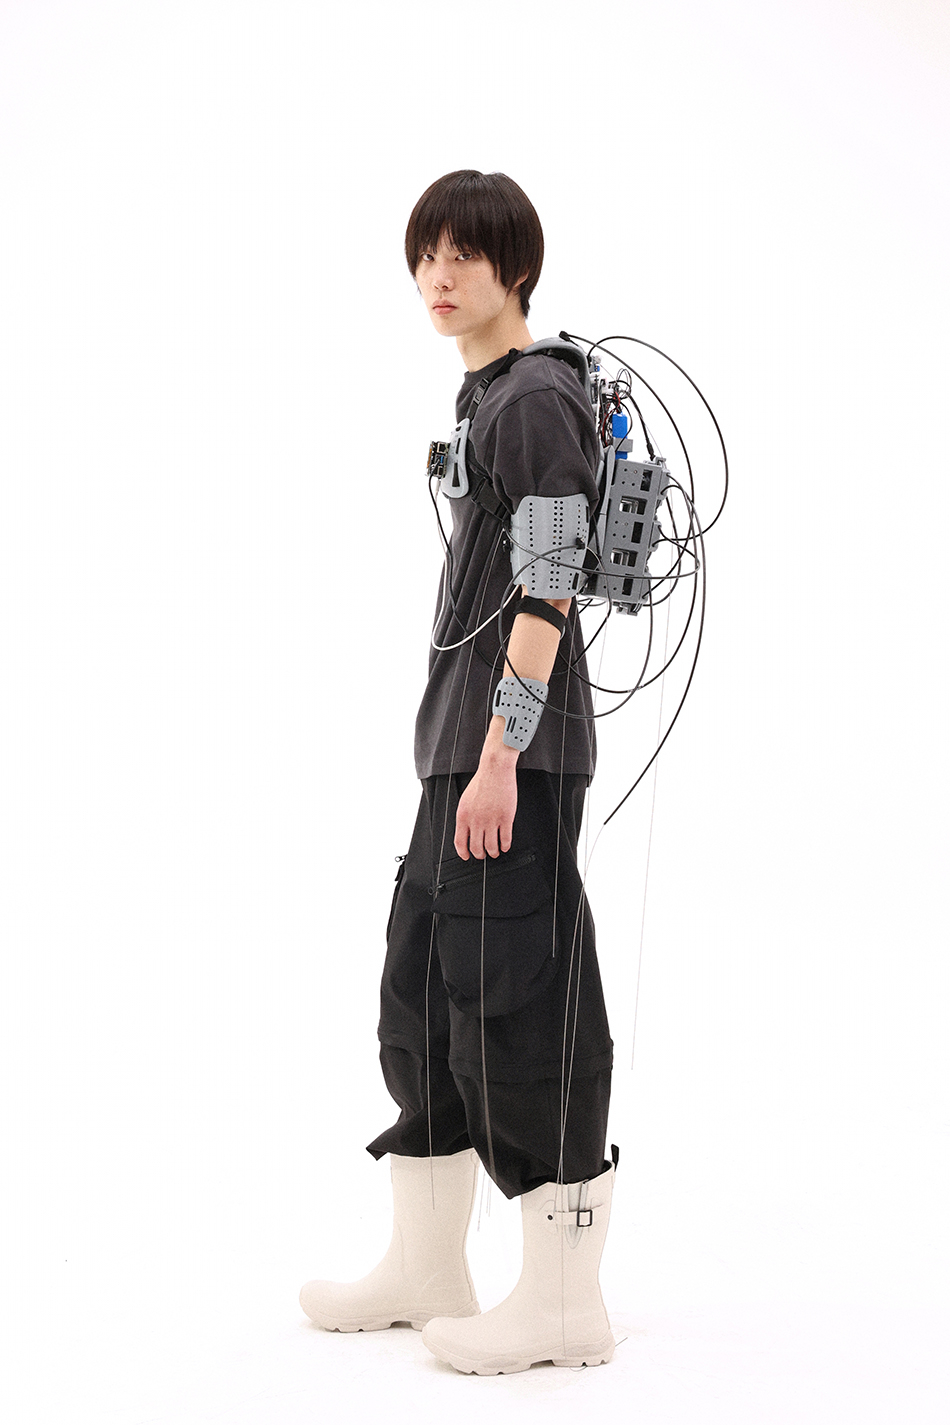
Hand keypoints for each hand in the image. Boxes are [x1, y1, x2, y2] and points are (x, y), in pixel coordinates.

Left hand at [454, 742, 517, 859]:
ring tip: (495, 852)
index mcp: (463, 816)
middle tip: (483, 855)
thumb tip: (467, 834)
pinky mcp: (505, 818)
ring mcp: (491, 820)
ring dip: (493, 852)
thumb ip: (465, 818)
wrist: (494, 771)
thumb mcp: (465, 801)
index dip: (464, 853)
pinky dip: (505, 846)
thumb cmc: (481, 783)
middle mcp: (476, 820)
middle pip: (477, 848)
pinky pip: (505, 839)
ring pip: (491, 847)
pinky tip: (505, 846)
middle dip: (480, 855)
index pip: (460, 842)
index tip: (467, 856)